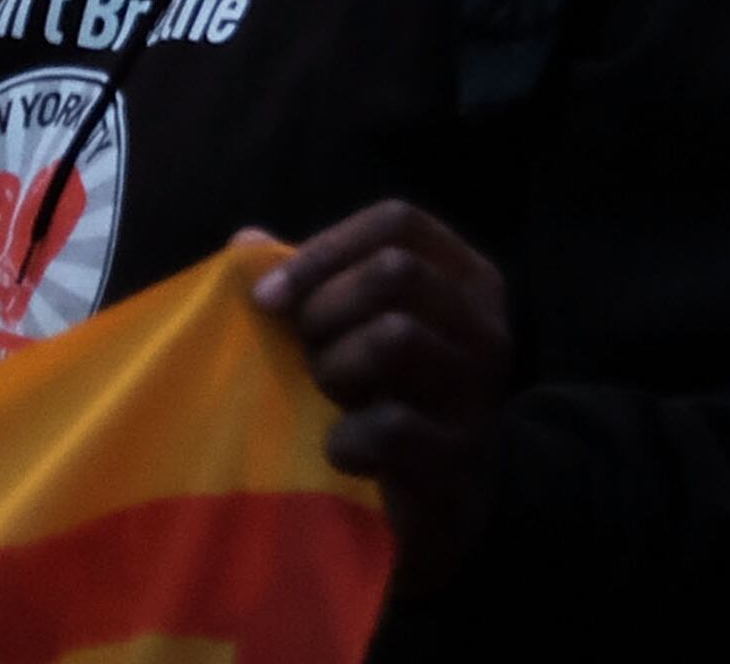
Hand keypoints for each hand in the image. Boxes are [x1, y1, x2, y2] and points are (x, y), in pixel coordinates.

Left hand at [247, 203, 511, 591]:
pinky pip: (386, 427)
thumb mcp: (367, 332)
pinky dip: (343, 440)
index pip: (399, 223)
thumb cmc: (396, 400)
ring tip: (328, 398)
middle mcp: (484, 325)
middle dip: (326, 310)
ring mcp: (477, 392)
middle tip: (306, 353)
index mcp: (467, 281)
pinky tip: (340, 452)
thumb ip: (317, 287)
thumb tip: (245, 242)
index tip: (271, 297)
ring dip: (336, 368)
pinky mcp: (455, 458)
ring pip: (395, 334)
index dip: (325, 251)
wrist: (454, 505)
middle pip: (396, 270)